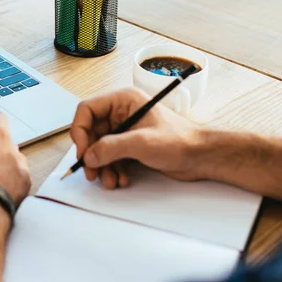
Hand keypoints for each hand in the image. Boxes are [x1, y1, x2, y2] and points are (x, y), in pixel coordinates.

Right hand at [70, 87, 206, 188]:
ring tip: (109, 181)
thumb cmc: (180, 141)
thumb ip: (112, 147)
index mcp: (123, 100)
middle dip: (91, 154)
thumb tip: (88, 156)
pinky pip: (110, 156)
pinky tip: (120, 179)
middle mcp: (120, 112)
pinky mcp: (129, 145)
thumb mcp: (143, 142)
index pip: (87, 110)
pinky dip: (111, 169)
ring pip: (99, 147)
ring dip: (101, 166)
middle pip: (90, 132)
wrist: (201, 157)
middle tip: (91, 172)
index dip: (80, 130)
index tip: (82, 151)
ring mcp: (124, 129)